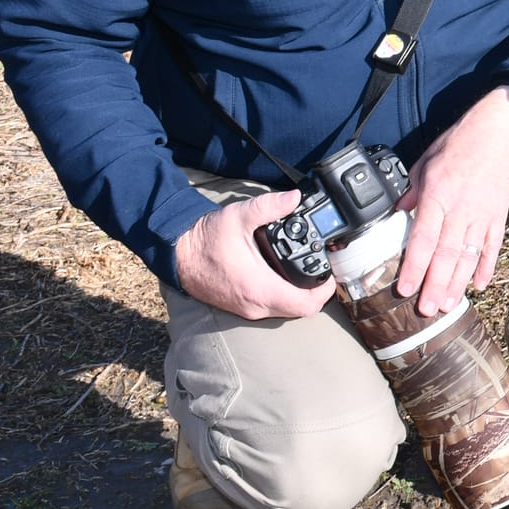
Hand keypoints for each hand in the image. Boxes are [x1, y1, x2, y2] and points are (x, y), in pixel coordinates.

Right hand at [173, 190, 336, 320]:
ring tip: (310, 272)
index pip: (305, 304)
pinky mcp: (240, 306)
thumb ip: (269, 207)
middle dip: (317, 293)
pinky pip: (271, 308)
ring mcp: (246, 309)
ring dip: (300, 296)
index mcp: (259, 288)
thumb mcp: (239, 217)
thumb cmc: (205, 239)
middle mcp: (254, 305)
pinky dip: (284, 296)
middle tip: (324, 270)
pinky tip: (287, 277)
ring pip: (286, 311)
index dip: (325, 291)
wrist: (177, 254)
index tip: (331, 274)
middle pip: (300, 310)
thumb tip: (294, 198)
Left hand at [395, 86, 508, 316]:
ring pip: (468, 256)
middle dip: (435, 286)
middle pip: (446, 255)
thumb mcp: (426, 162)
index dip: (414, 267)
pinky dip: (485, 267)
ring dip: (457, 283)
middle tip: (426, 310)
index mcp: (438, 196)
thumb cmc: (460, 142)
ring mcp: (482, 215)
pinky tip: (478, 285)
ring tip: (448, 305)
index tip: (404, 289)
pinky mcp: (499, 215)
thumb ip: (412, 191)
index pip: (423, 239)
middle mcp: (460, 210)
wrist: (499, 131)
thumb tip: (399, 211)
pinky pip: (492, 247)